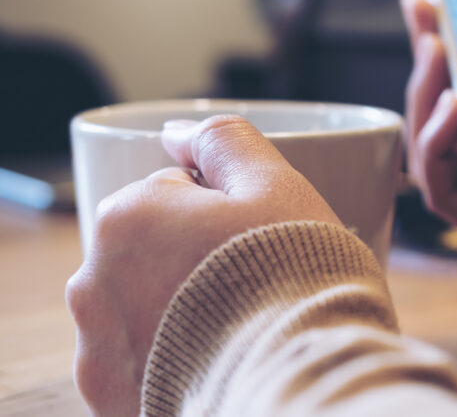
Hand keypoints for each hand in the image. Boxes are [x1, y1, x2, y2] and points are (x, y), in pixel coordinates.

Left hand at [65, 115, 341, 416]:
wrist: (298, 377)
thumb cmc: (292, 277)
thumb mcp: (274, 184)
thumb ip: (223, 141)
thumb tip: (179, 131)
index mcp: (128, 217)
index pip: (175, 192)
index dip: (224, 211)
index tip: (255, 237)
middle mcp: (94, 282)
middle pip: (152, 249)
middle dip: (191, 258)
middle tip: (249, 281)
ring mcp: (99, 346)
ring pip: (141, 304)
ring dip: (177, 307)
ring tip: (235, 325)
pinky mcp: (113, 397)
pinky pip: (141, 361)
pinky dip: (170, 357)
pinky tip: (214, 358)